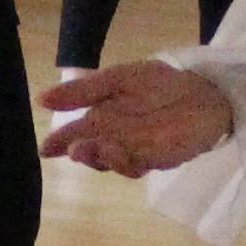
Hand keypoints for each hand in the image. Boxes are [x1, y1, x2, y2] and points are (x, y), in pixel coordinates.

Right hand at [38, 57, 234, 176]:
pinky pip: (133, 166)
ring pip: (108, 162)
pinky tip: (115, 150)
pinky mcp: (154, 161)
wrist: (204, 91)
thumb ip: (84, 90)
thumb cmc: (160, 83)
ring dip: (97, 158)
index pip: (74, 134)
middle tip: (70, 149)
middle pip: (89, 152)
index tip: (45, 149)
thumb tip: (42, 98)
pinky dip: (122, 162)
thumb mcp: (118, 79)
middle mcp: (112, 138)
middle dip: (79, 152)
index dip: (58, 142)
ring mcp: (133, 152)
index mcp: (101, 118)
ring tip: (88, 148)